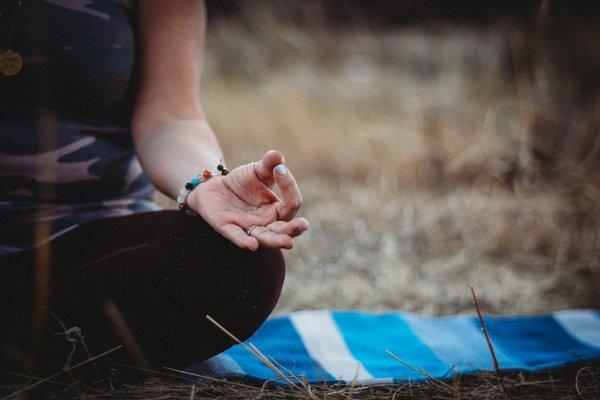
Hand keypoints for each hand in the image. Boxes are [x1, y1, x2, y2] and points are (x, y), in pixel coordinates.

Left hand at [187, 150, 308, 249]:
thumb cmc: (242, 182)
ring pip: (265, 238)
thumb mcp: (257, 171)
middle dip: (293, 229)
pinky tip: (251, 245)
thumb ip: (269, 164)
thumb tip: (277, 156)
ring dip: (275, 241)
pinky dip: (244, 241)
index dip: (289, 186)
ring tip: (288, 242)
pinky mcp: (227, 228)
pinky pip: (237, 237)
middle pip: (284, 230)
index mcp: (277, 210)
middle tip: (303, 224)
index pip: (291, 204)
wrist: (214, 186)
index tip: (279, 169)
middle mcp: (266, 223)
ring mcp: (248, 228)